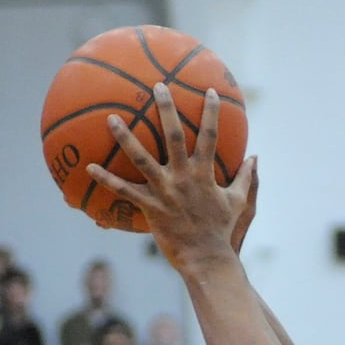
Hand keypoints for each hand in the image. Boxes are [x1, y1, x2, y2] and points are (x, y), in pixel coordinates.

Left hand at [87, 83, 255, 273]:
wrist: (206, 258)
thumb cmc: (222, 230)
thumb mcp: (239, 202)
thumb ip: (246, 178)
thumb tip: (255, 157)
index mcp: (205, 174)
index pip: (211, 135)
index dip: (211, 112)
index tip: (210, 90)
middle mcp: (184, 177)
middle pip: (175, 136)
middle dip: (166, 109)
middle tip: (157, 86)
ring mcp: (165, 191)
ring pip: (142, 159)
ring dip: (126, 137)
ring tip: (112, 118)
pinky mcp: (151, 207)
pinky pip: (124, 191)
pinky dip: (106, 179)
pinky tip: (89, 167)